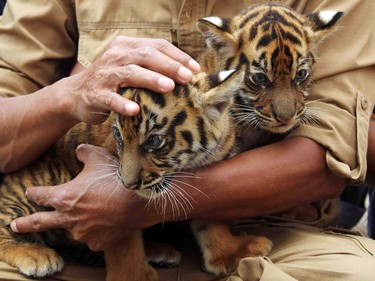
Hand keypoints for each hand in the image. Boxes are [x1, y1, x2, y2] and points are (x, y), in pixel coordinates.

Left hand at [10, 144, 156, 250]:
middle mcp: (69, 218)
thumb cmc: (116, 178)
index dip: (34, 193)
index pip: (40, 195)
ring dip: (72, 225)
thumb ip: (83, 152)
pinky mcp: (98, 242)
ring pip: (71, 230)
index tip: (30, 192)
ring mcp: (83, 233)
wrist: (140, 200)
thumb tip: (78, 150)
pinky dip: (94, 232)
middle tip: (15, 226)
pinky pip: (92, 238)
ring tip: (80, 219)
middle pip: (40, 222)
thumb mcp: (98, 157)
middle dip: (25, 224)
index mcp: (64, 197)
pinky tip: (102, 225)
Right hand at [66, 36, 200, 123]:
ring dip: (151, 79)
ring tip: (169, 87)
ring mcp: (104, 74)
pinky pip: (111, 98)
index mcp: (126, 46)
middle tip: (187, 78)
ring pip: (130, 73)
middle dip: (169, 66)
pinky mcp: (95, 94)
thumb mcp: (129, 66)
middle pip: (146, 56)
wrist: (75, 94)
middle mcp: (115, 56)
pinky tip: (135, 110)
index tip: (195, 69)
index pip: (156, 45)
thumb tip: (186, 72)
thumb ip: (151, 65)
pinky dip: (123, 103)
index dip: (178, 56)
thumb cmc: (111, 81)